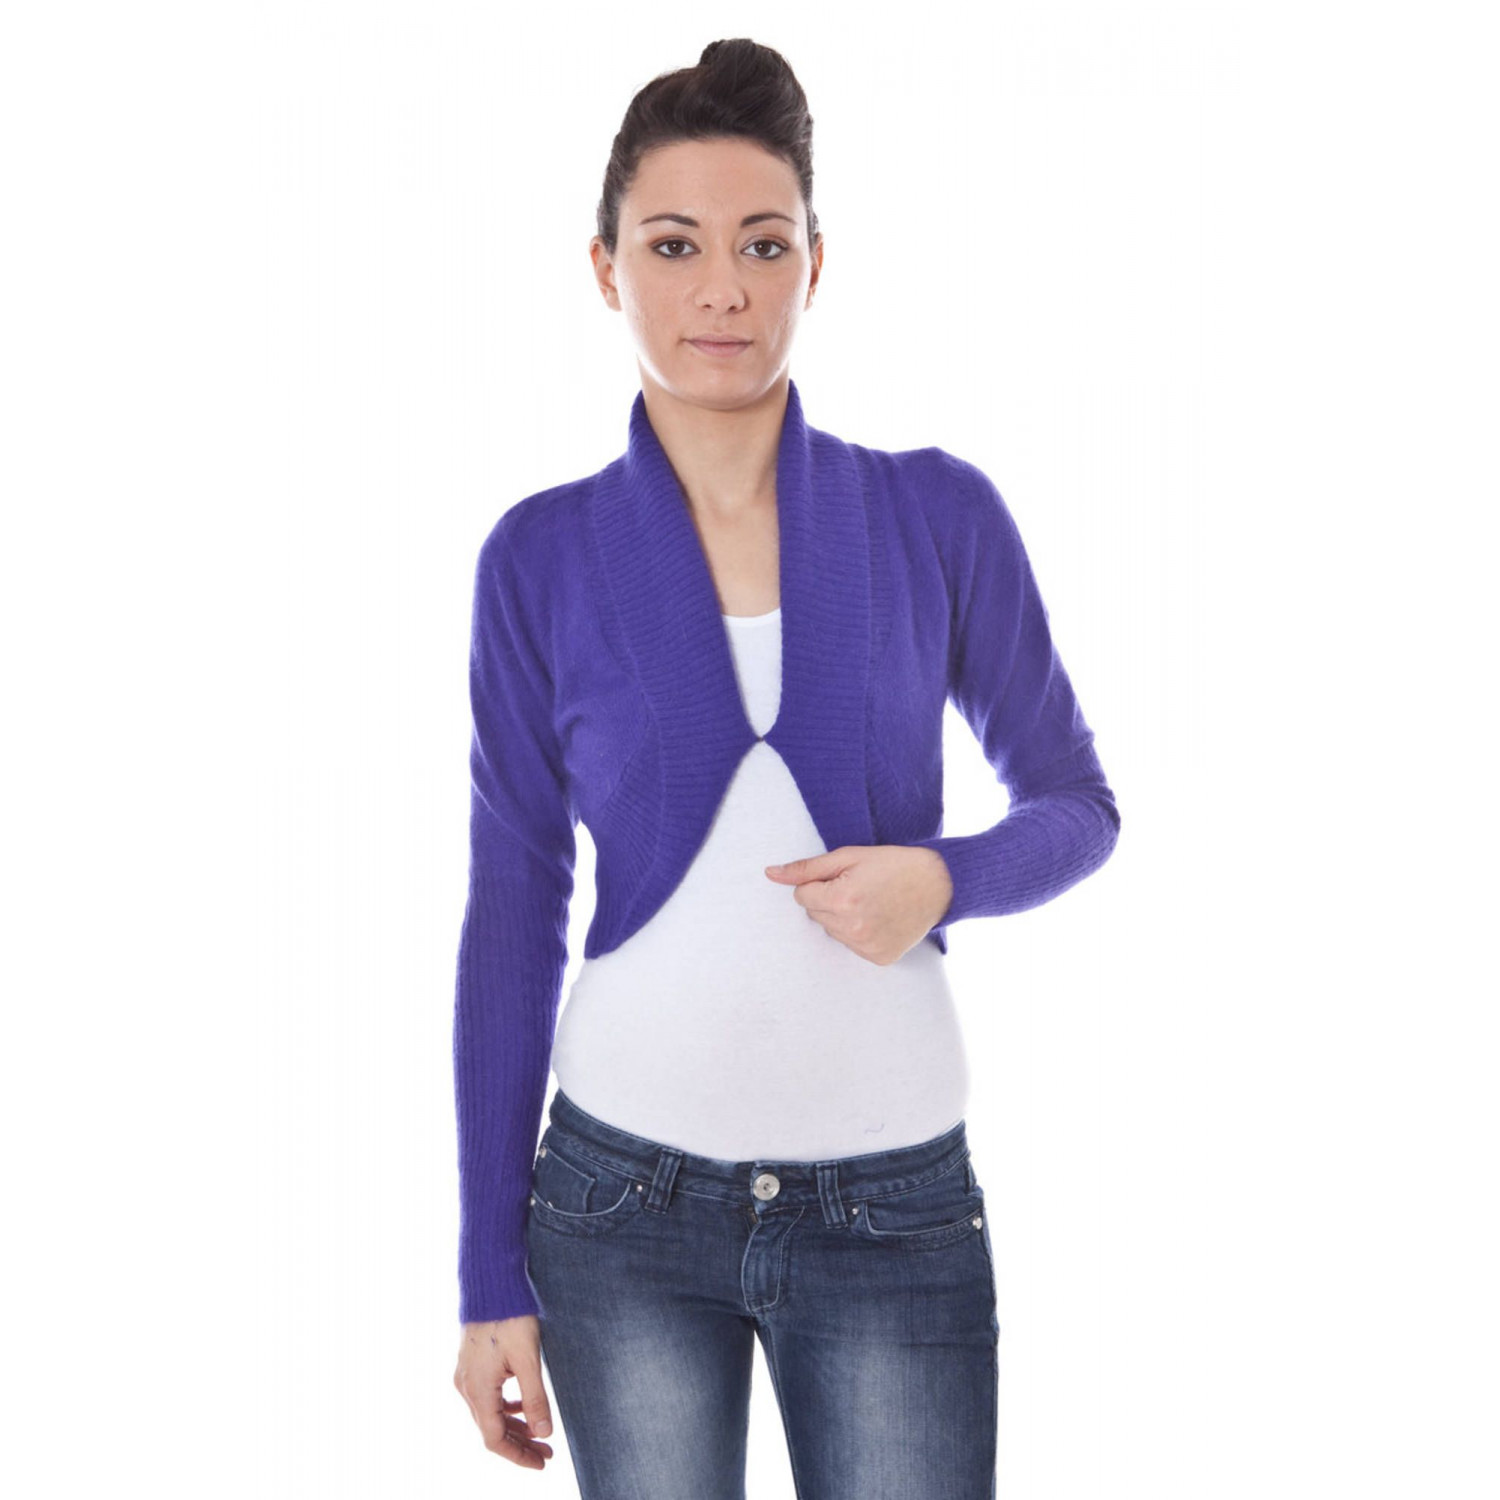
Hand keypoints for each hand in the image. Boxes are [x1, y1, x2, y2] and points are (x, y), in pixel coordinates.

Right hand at [453, 1315, 554, 1469]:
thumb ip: (535, 1397)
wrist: (491, 1283)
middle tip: (547, 1452)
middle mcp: (467, 1386)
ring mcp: (467, 1374)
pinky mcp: (472, 1363)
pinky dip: (506, 1406)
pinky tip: (522, 1405)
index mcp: (478, 1390)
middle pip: (492, 1429)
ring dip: (514, 1426)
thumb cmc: (510, 1315)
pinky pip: (488, 1396)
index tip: (542, 1462)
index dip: (518, 1455)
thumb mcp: (528, 1358)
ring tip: (540, 1433)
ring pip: (490, 1413)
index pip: (495, 1439)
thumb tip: (544, 1432)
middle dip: (520, 1444)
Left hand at [763, 845, 953, 964]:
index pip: (802, 896)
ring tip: (871, 902)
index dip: (819, 883)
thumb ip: (806, 868)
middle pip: (815, 915)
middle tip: (859, 888)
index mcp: (842, 900)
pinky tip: (879, 918)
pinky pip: (852, 945)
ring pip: (832, 931)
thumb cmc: (894, 864)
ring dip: (843, 918)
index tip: (844, 877)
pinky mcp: (879, 958)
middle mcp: (852, 928)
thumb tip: (771, 874)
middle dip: (829, 900)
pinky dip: (860, 932)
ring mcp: (867, 947)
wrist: (938, 883)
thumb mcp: (848, 856)